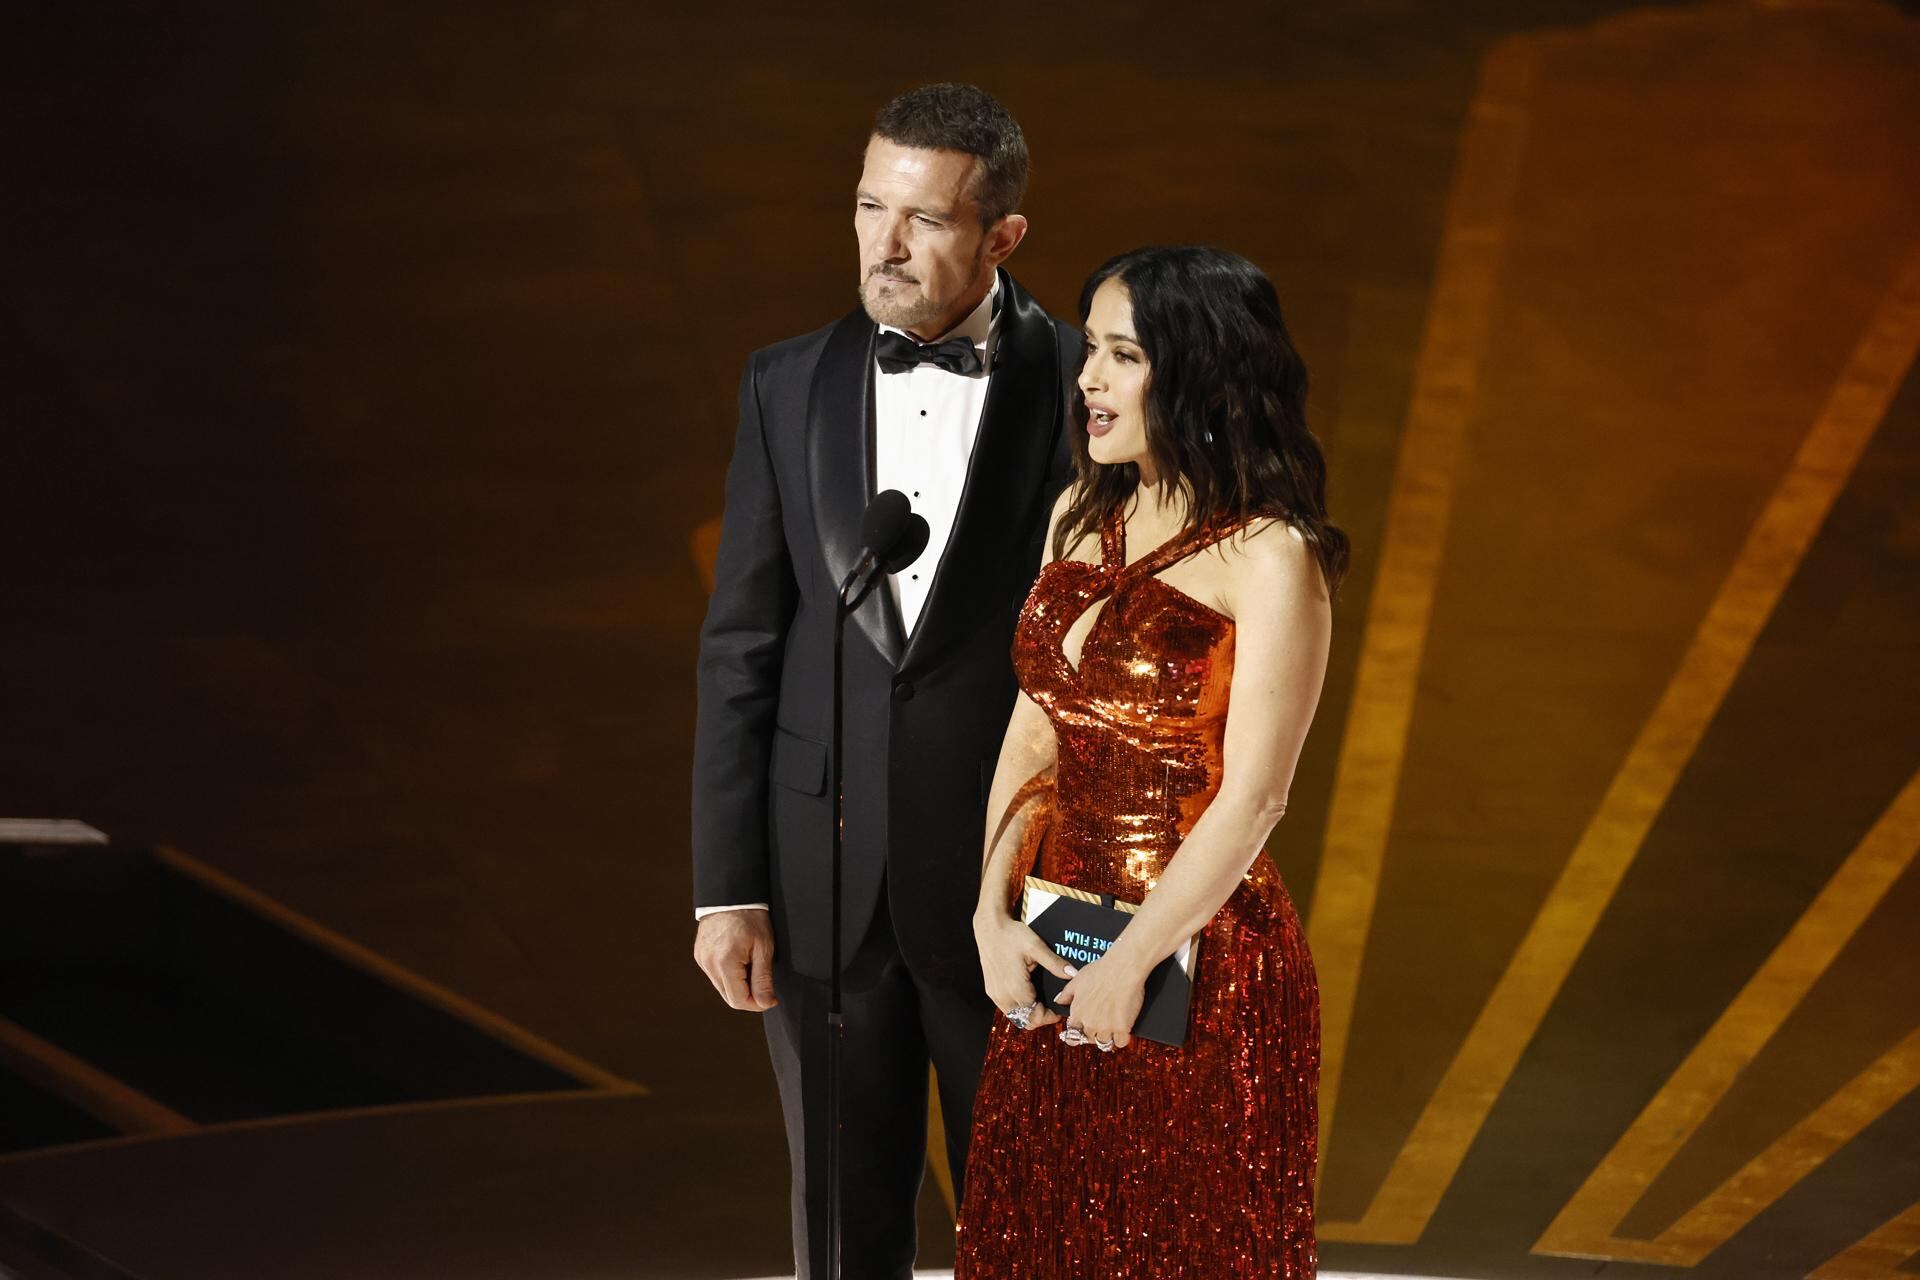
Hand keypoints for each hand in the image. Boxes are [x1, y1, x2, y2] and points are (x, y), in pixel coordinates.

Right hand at [693, 909, 778, 1011]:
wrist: (732, 894)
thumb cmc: (751, 917)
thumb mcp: (764, 948)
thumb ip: (763, 979)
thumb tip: (765, 1003)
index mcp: (724, 963)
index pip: (738, 1001)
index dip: (757, 1004)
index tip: (771, 998)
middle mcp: (708, 964)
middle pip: (729, 996)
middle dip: (748, 995)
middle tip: (763, 980)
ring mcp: (701, 959)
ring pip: (722, 987)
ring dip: (738, 984)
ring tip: (750, 963)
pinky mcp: (699, 955)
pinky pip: (715, 975)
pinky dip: (728, 974)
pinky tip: (738, 958)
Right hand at [974, 909, 1073, 1029]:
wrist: (990, 928)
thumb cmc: (1012, 935)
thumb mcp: (1036, 947)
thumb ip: (1055, 963)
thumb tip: (1073, 974)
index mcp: (1015, 987)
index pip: (1035, 1016)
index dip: (1049, 1018)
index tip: (1059, 1011)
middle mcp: (1003, 995)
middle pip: (1025, 1021)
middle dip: (1041, 1018)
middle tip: (1053, 1008)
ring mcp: (995, 994)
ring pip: (1015, 1017)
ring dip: (1029, 1014)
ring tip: (1042, 1002)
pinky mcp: (991, 991)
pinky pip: (1007, 1008)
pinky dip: (1019, 1008)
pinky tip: (1028, 996)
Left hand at [1055, 954, 1146, 1050]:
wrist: (1122, 968)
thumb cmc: (1101, 970)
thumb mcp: (1077, 980)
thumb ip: (1066, 994)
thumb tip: (1058, 1001)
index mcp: (1078, 1012)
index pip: (1072, 1034)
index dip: (1077, 1034)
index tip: (1080, 1034)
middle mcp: (1089, 1022)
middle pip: (1090, 1039)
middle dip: (1094, 1034)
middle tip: (1102, 1025)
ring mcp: (1106, 1027)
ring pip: (1105, 1043)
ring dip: (1108, 1037)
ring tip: (1113, 1027)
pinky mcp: (1122, 1028)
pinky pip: (1121, 1042)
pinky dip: (1122, 1038)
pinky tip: (1124, 1029)